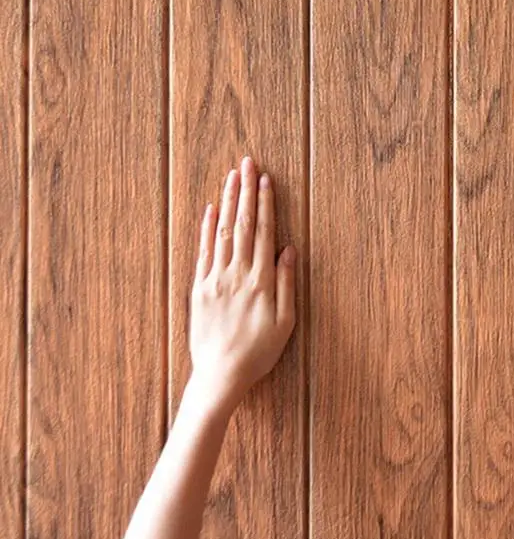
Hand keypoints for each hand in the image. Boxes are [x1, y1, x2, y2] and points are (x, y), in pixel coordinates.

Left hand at [189, 156, 296, 416]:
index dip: (265, 204)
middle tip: (247, 164)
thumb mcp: (285, 322)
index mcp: (260, 281)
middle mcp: (236, 274)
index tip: (265, 179)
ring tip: (232, 176)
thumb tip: (289, 250)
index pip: (263, 232)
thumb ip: (286, 283)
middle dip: (245, 192)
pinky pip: (203, 252)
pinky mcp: (199, 289)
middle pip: (242, 225)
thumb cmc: (258, 351)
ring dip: (227, 201)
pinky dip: (206, 229)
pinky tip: (211, 209)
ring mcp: (215, 279)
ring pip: (222, 232)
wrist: (220, 374)